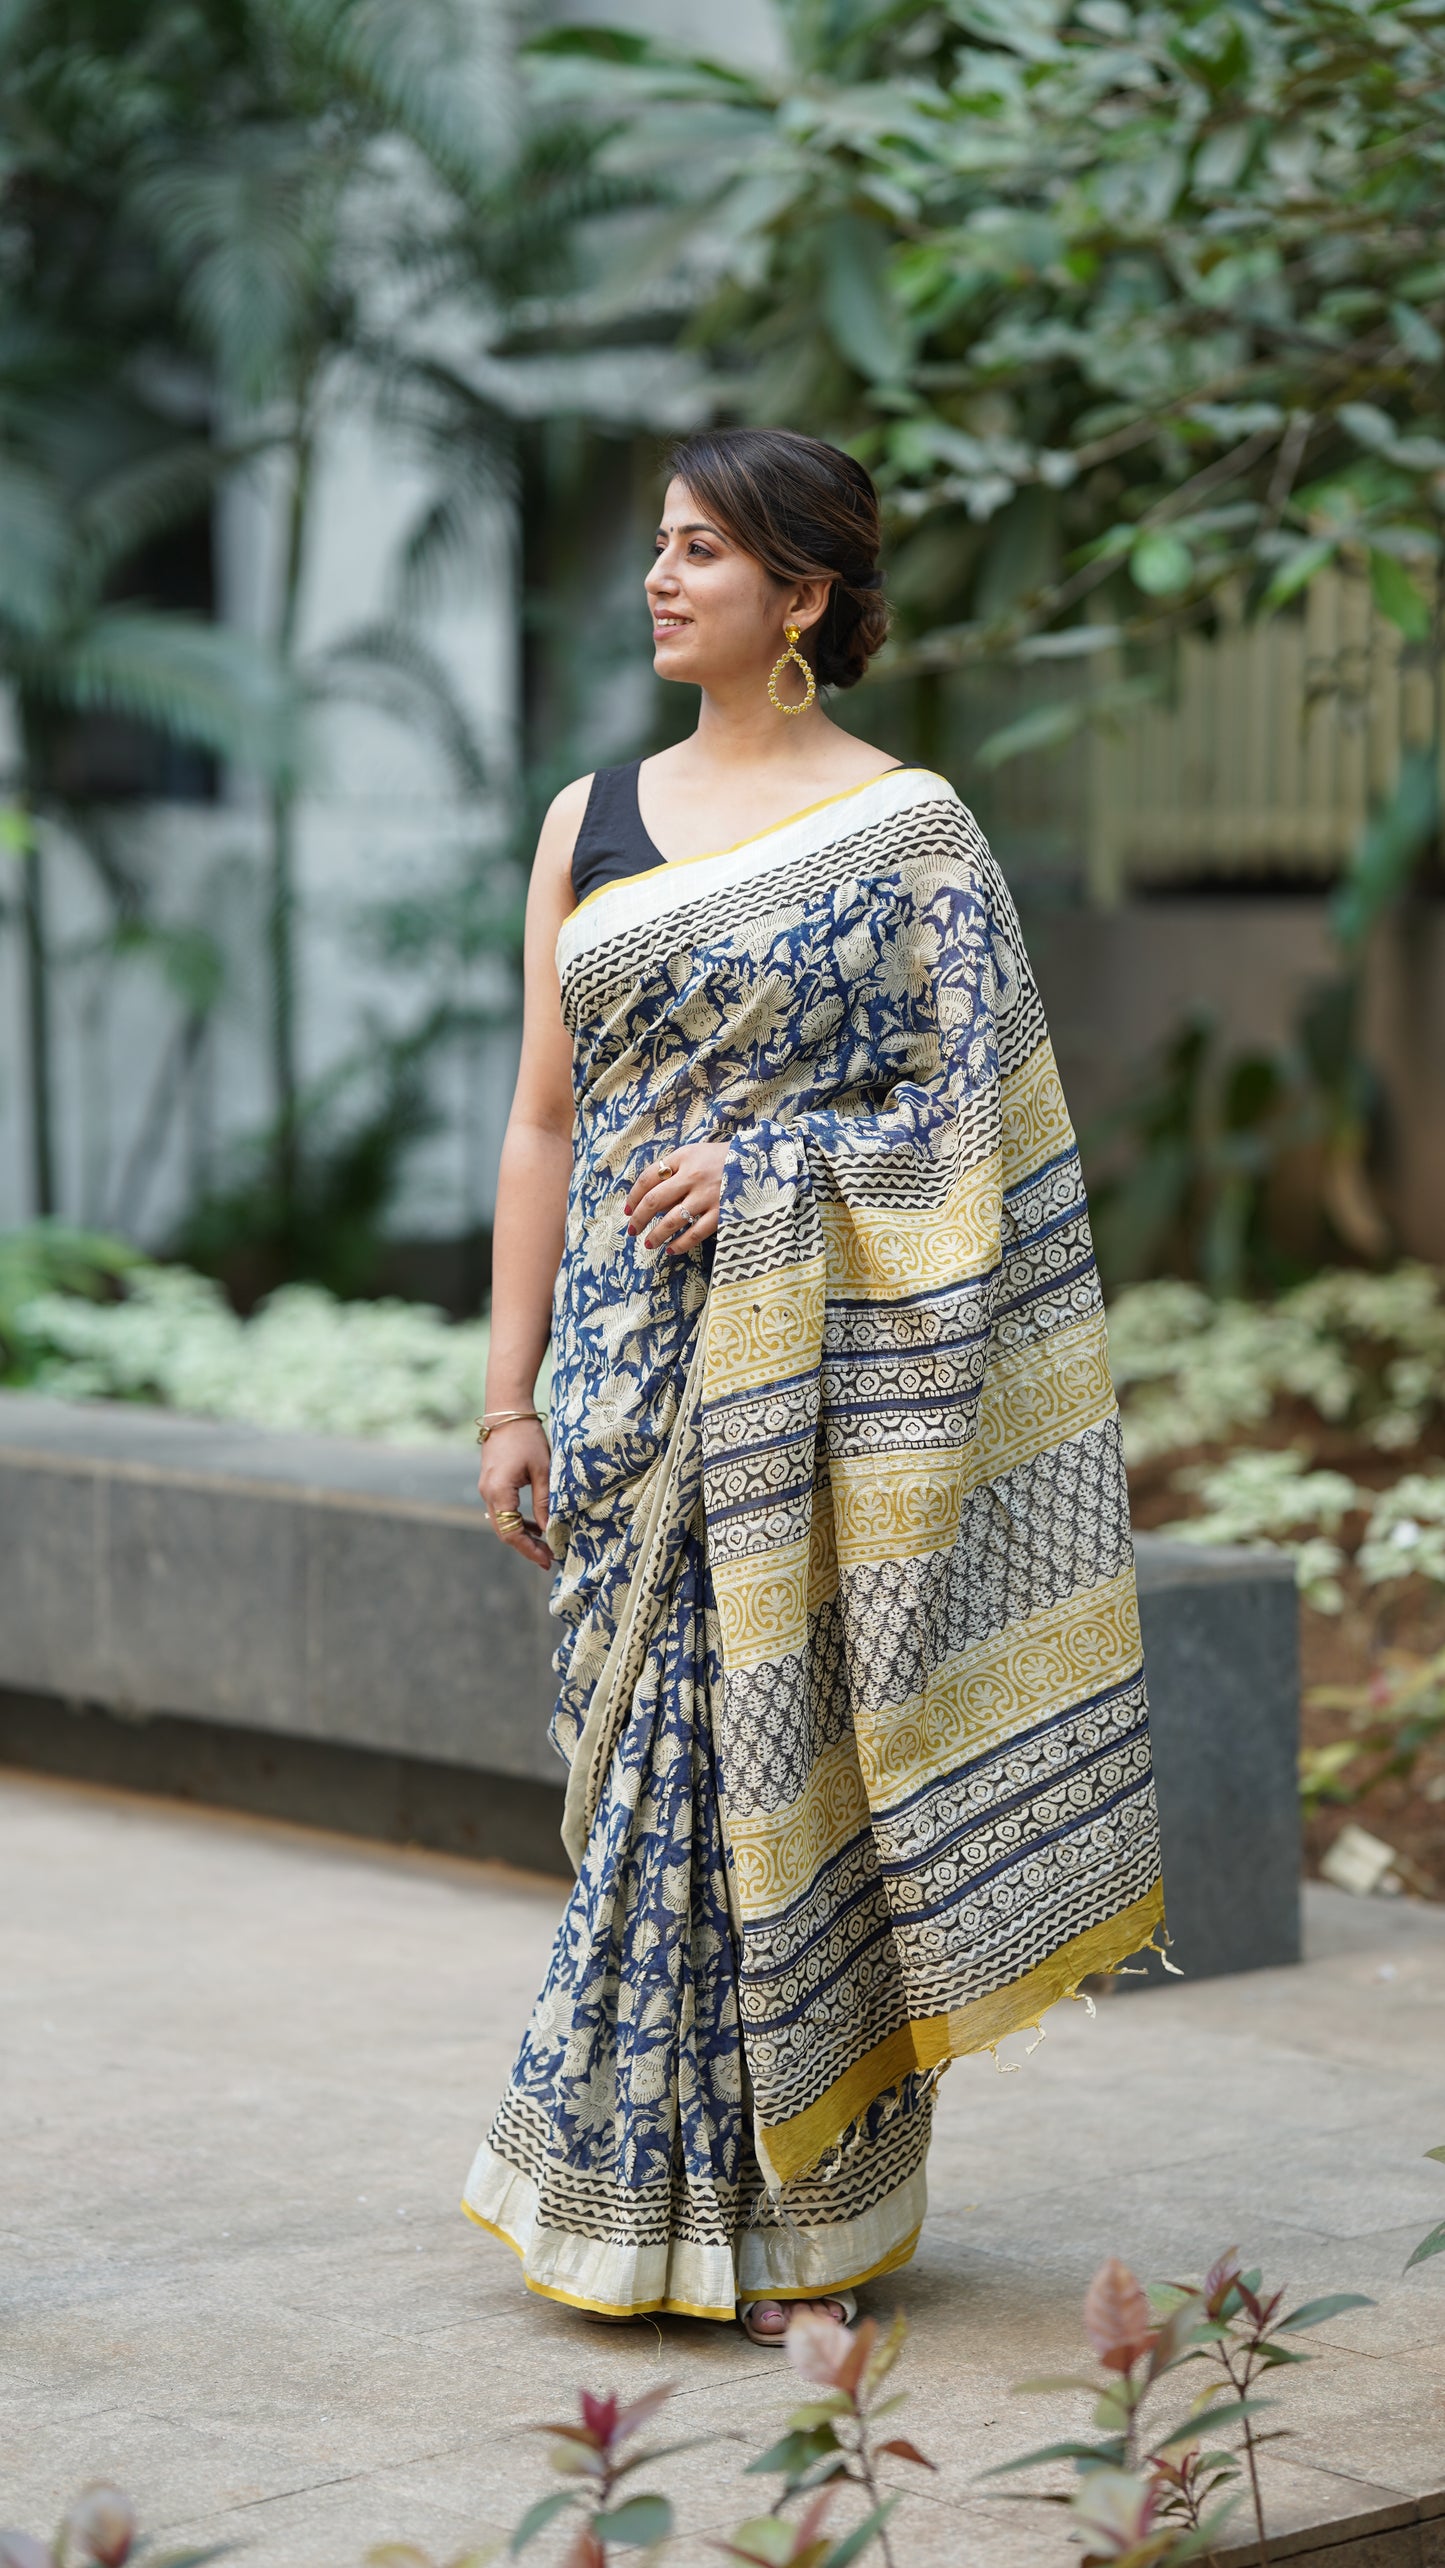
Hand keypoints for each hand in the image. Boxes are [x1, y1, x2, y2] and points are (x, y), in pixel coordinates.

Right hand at [478, 1418, 552, 1569]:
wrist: (507, 1412)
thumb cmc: (527, 1438)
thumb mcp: (542, 1471)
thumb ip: (544, 1502)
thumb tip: (549, 1530)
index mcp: (498, 1492)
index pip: (511, 1532)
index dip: (529, 1549)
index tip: (548, 1560)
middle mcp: (487, 1493)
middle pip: (504, 1531)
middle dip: (526, 1546)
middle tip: (549, 1557)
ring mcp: (487, 1489)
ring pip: (502, 1522)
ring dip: (522, 1534)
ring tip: (545, 1544)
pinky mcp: (491, 1483)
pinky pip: (502, 1510)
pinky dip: (517, 1520)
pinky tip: (535, 1524)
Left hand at [625, 1141, 732, 1254]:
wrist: (760, 1161)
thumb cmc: (724, 1158)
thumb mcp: (697, 1153)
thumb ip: (675, 1170)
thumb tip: (653, 1200)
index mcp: (684, 1157)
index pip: (648, 1178)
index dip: (633, 1196)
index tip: (627, 1209)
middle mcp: (693, 1176)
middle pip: (654, 1200)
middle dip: (638, 1218)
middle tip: (632, 1230)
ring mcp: (708, 1196)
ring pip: (671, 1220)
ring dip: (655, 1235)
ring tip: (648, 1243)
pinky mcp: (722, 1213)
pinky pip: (695, 1233)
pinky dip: (680, 1244)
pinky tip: (671, 1250)